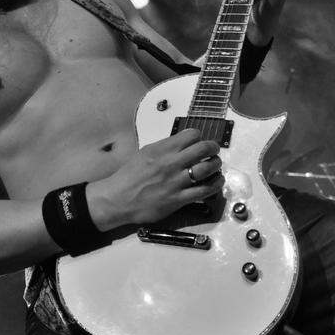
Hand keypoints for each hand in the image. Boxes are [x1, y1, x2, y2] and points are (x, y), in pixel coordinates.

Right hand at [87, 129, 223, 229]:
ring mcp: (176, 181)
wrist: (118, 198)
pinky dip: (215, 184)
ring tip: (215, 166)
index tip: (199, 142)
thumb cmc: (129, 176)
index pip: (192, 135)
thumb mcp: (145, 153)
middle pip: (204, 148)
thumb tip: (183, 143)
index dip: (199, 137)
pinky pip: (204, 190)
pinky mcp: (179, 199)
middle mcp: (171, 163)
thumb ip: (165, 147)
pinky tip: (217, 182)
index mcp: (162, 149)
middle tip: (214, 151)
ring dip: (216, 165)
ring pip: (208, 168)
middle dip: (213, 148)